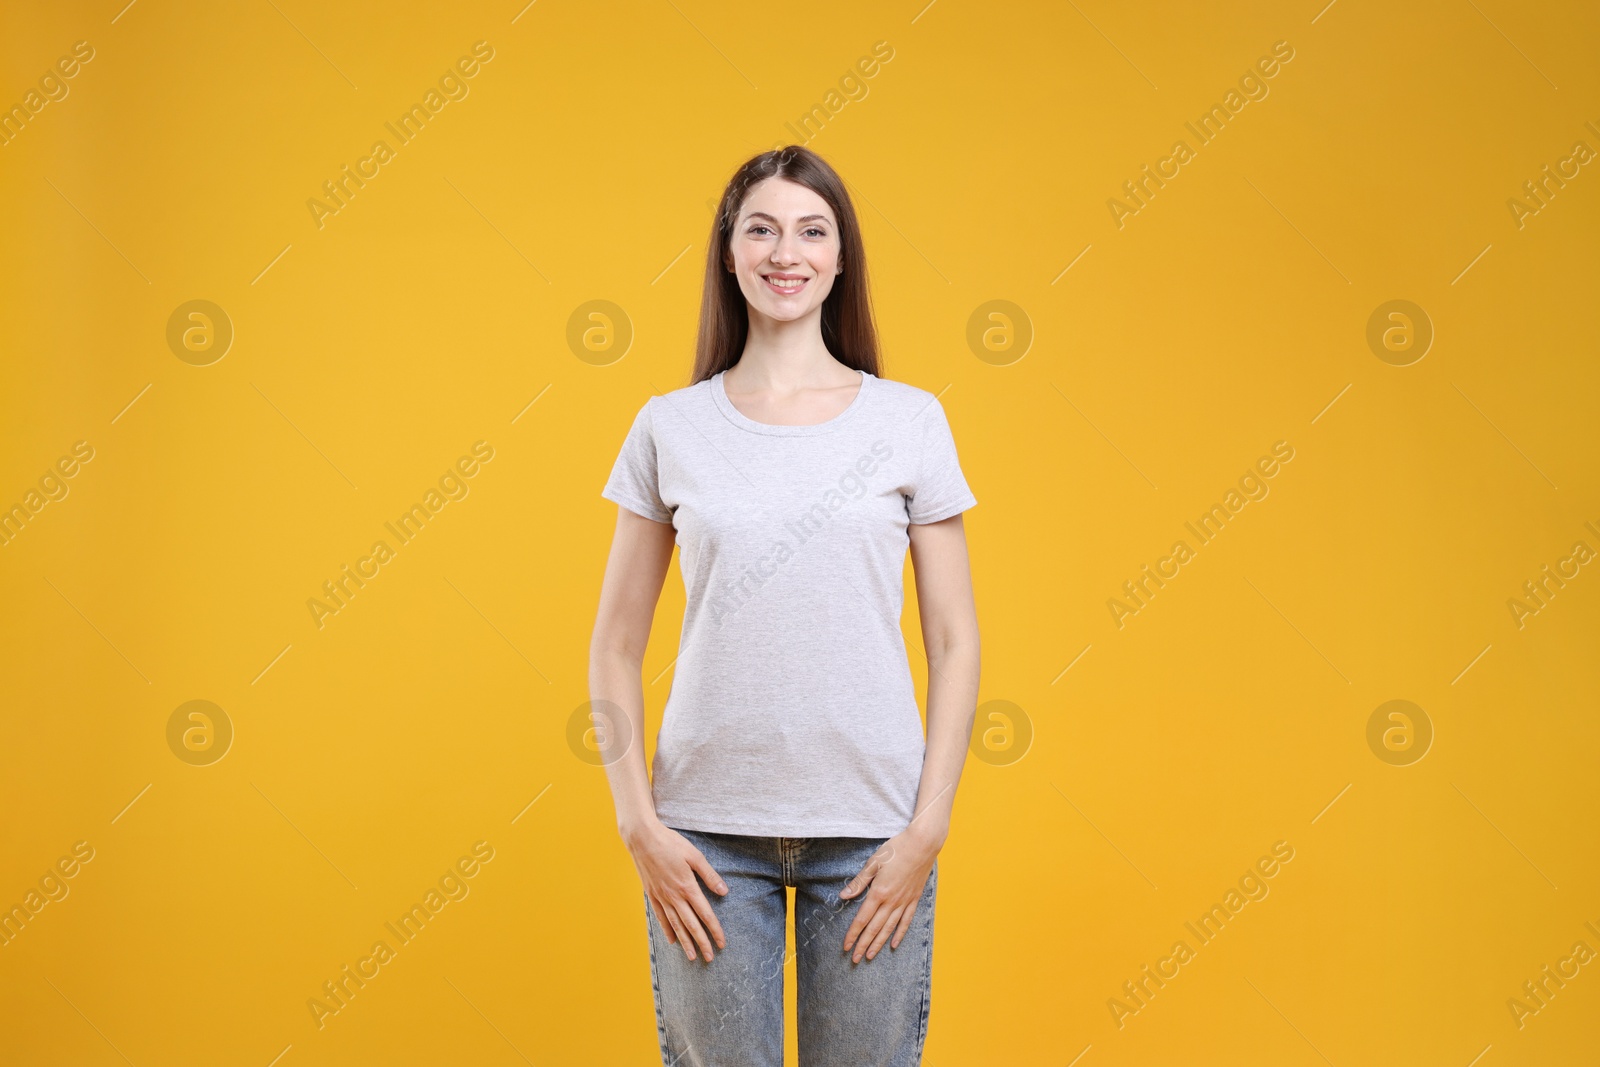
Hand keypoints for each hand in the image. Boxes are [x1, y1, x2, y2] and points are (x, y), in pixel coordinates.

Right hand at [626, 821, 728, 961]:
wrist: (642, 838)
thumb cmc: (670, 843)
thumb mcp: (694, 855)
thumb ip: (709, 875)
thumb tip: (724, 892)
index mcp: (687, 886)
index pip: (705, 914)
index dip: (715, 930)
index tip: (722, 943)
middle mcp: (674, 896)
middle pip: (691, 925)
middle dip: (701, 943)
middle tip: (709, 958)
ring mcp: (661, 897)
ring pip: (676, 925)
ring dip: (685, 942)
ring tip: (692, 957)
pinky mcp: (651, 895)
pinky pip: (661, 917)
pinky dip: (667, 930)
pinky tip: (673, 940)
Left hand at [838, 830, 937, 962]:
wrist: (922, 844)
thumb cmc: (896, 849)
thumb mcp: (873, 862)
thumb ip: (859, 882)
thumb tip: (843, 896)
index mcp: (879, 892)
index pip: (862, 919)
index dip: (853, 934)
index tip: (846, 946)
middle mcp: (891, 901)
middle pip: (874, 928)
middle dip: (863, 945)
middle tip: (855, 960)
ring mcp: (904, 902)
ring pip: (889, 928)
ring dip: (878, 944)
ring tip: (870, 956)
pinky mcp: (914, 899)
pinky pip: (906, 921)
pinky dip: (899, 934)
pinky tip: (893, 944)